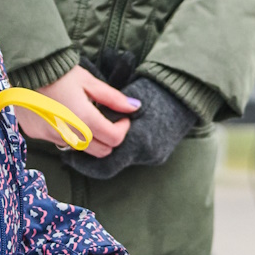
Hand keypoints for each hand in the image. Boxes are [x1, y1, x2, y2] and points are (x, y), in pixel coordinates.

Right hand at [18, 65, 137, 157]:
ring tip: (82, 117)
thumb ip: (113, 98)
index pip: (114, 139)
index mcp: (83, 119)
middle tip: (107, 122)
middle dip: (108, 139)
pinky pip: (58, 141)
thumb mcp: (90, 82)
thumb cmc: (61, 72)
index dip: (123, 129)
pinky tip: (61, 116)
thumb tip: (135, 107)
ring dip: (87, 138)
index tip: (122, 118)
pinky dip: (66, 133)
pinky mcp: (37, 135)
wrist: (27, 68)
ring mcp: (50, 136)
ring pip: (79, 148)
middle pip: (100, 151)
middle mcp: (67, 133)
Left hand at [58, 76, 197, 180]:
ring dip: (109, 152)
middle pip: (112, 164)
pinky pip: (134, 157)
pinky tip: (114, 136)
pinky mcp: (159, 155)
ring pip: (122, 161)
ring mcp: (155, 156)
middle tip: (76, 148)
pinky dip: (123, 150)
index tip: (70, 156)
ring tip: (95, 138)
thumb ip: (105, 115)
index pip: (105, 166)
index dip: (85, 164)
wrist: (184, 91)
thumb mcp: (122, 99)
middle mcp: (147, 154)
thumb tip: (82, 128)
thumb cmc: (154, 89)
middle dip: (94, 157)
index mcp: (137, 141)